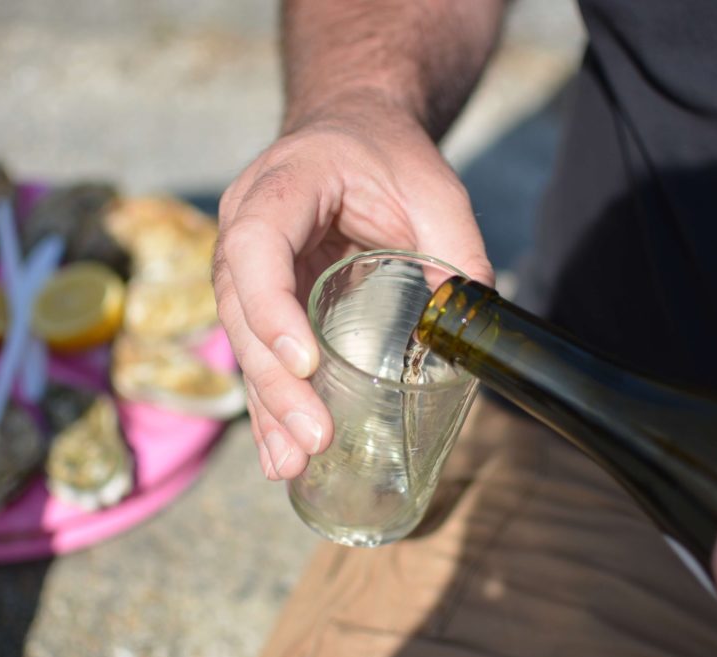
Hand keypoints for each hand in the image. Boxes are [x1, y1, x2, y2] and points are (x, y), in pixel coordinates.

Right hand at [213, 107, 492, 481]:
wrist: (348, 131)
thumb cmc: (385, 153)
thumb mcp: (433, 185)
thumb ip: (457, 246)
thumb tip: (476, 322)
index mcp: (281, 187)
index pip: (255, 247)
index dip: (270, 307)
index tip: (306, 363)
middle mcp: (245, 227)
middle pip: (241, 310)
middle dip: (274, 381)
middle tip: (312, 438)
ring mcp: (245, 267)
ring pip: (242, 341)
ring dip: (266, 407)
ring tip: (291, 464)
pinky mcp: (263, 299)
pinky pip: (258, 353)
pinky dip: (269, 405)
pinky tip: (279, 454)